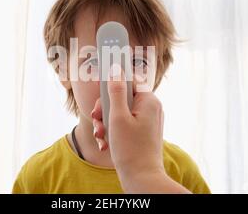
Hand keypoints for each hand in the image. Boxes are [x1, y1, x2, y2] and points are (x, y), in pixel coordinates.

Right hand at [91, 65, 189, 192]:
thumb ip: (116, 91)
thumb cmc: (130, 149)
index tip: (99, 85)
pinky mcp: (142, 132)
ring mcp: (147, 121)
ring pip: (120, 112)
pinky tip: (105, 142)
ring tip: (100, 135)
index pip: (128, 81)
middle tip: (96, 119)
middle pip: (122, 98)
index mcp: (149, 100)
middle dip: (105, 109)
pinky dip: (113, 131)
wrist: (142, 179)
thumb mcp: (117, 117)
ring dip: (106, 122)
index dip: (112, 85)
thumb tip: (115, 69)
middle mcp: (151, 108)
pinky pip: (125, 124)